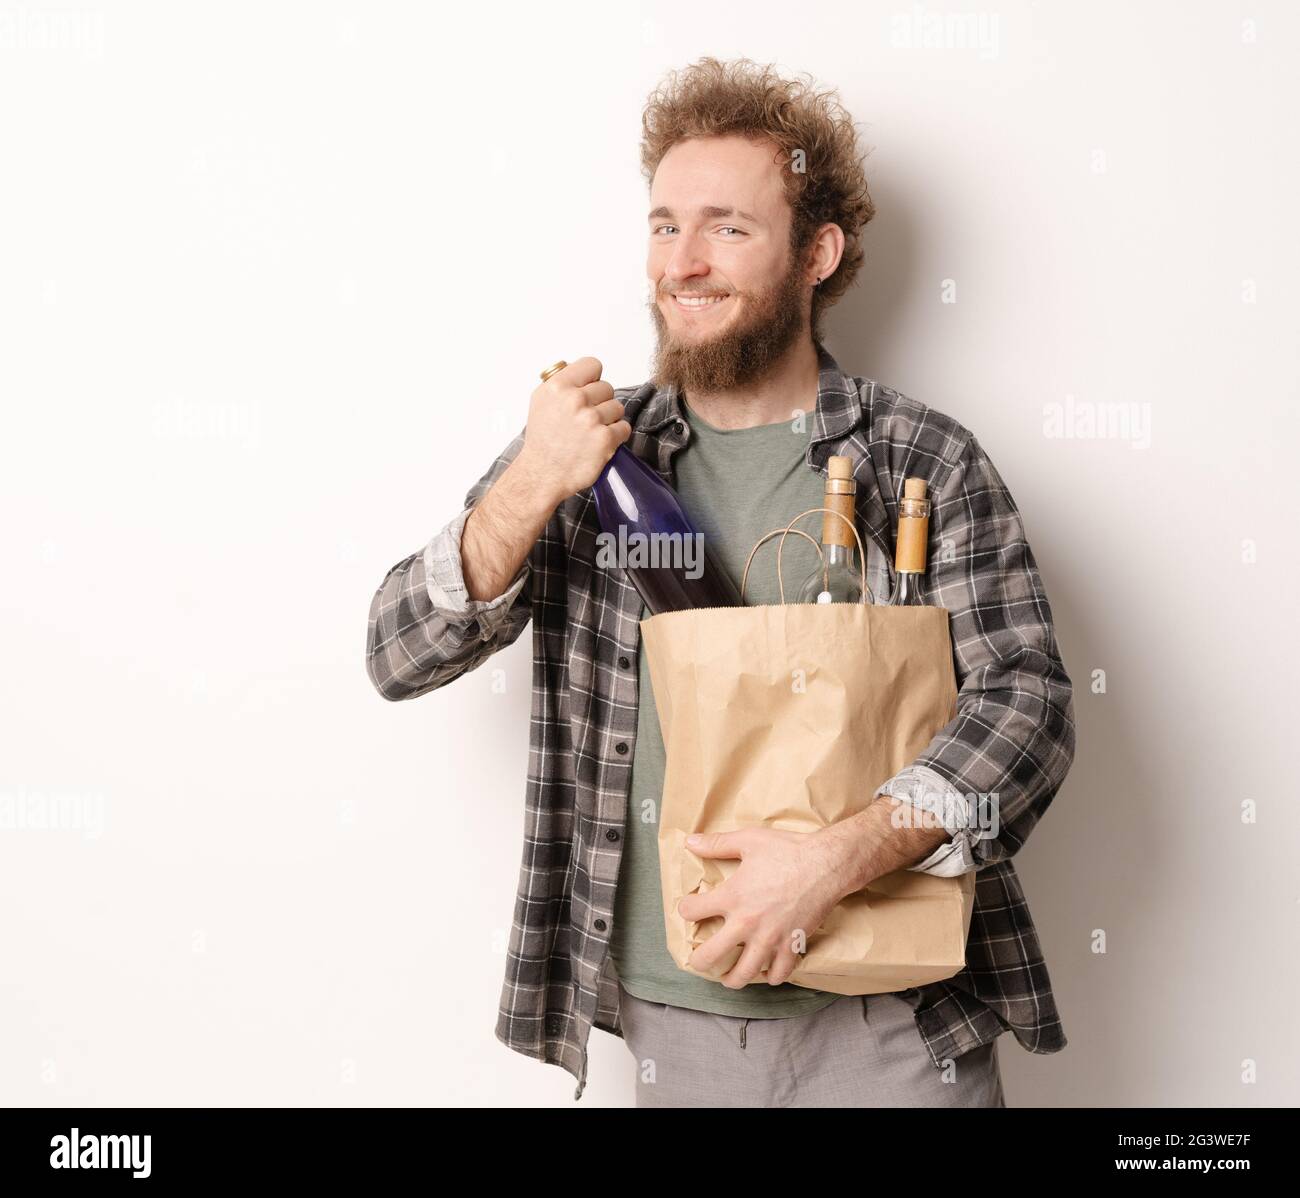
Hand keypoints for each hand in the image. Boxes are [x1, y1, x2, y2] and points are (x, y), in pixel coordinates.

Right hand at [516, 356, 630, 506]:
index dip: (593, 378)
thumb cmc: (543, 441)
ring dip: (609, 420)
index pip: (592, 364)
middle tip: (587, 419)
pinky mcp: (605, 439)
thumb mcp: (541, 401)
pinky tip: (601, 442)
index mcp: (558, 387)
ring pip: (617, 407)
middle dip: (601, 402)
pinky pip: (624, 428)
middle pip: (607, 387)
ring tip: (592, 432)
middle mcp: (574, 400)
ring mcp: (591, 419)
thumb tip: (583, 374)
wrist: (542, 474)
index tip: (589, 390)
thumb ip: (562, 383)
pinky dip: (616, 436)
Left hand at [677, 826, 859, 988]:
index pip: (692, 911)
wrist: (826, 864)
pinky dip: (771, 976)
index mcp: (732, 896)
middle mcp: (746, 923)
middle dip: (699, 961)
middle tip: (698, 960)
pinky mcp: (791, 945)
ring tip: (728, 977)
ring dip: (732, 978)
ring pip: (743, 974)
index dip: (686, 908)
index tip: (689, 908)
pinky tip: (766, 971)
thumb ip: (717, 844)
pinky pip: (778, 973)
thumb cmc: (788, 850)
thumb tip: (690, 842)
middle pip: (710, 956)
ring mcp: (769, 938)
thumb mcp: (748, 840)